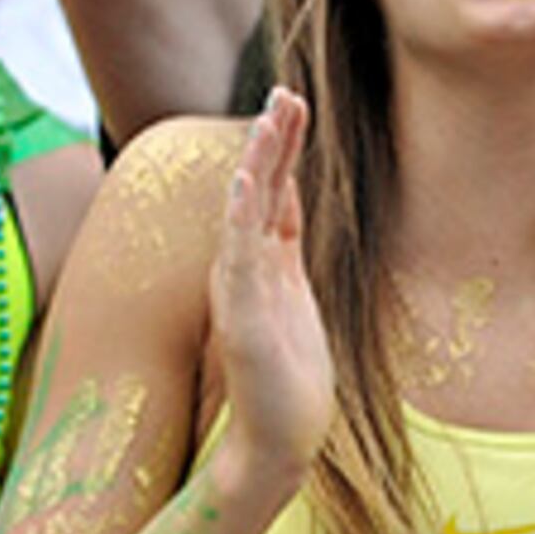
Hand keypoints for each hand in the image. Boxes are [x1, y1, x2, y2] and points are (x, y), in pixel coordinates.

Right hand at [212, 91, 336, 491]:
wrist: (275, 442)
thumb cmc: (286, 384)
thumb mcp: (296, 306)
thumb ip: (287, 263)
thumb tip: (289, 221)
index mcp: (267, 266)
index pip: (277, 194)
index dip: (284, 149)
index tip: (293, 103)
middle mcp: (248, 269)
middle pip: (263, 191)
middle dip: (275, 140)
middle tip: (286, 90)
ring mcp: (242, 288)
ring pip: (248, 210)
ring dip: (261, 162)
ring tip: (272, 116)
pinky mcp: (242, 313)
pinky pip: (238, 252)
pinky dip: (243, 213)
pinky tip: (249, 178)